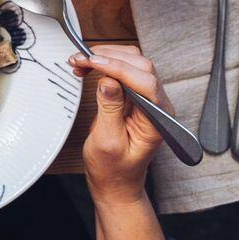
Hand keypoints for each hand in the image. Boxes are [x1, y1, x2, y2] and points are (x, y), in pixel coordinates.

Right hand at [73, 46, 171, 205]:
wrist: (115, 181)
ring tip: (80, 62)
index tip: (92, 62)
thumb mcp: (108, 142)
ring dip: (105, 57)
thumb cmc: (114, 169)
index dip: (118, 68)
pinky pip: (122, 71)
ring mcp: (146, 100)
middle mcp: (156, 106)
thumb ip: (110, 110)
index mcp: (158, 119)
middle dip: (109, 57)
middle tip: (80, 60)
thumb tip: (108, 81)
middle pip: (140, 66)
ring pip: (132, 62)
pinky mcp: (133, 96)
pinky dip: (103, 64)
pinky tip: (88, 67)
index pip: (145, 82)